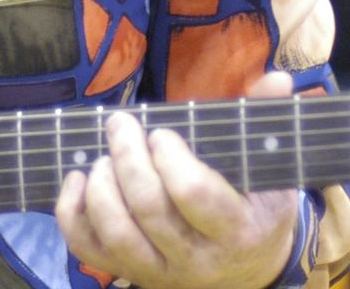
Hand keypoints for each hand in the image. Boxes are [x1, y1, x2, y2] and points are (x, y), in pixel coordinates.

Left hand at [54, 71, 297, 287]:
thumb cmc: (255, 208)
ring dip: (102, 185)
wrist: (249, 270)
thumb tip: (277, 80)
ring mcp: (160, 271)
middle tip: (121, 123)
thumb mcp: (271, 172)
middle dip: (127, 157)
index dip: (170, 158)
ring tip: (105, 155)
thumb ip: (265, 124)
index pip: (194, 194)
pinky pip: (88, 248)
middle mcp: (197, 258)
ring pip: (116, 233)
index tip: (161, 133)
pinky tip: (79, 178)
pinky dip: (71, 212)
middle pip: (148, 208)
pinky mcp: (130, 273)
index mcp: (237, 230)